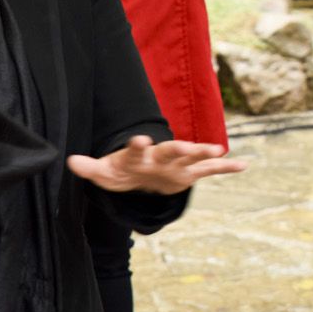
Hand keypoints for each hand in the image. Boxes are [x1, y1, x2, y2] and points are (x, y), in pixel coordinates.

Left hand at [66, 134, 245, 194]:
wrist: (140, 173)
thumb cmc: (121, 171)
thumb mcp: (103, 173)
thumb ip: (90, 167)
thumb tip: (69, 161)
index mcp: (139, 155)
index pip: (138, 148)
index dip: (138, 144)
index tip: (140, 138)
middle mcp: (161, 156)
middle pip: (171, 150)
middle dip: (180, 148)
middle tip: (187, 146)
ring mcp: (177, 164)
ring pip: (193, 157)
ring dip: (204, 152)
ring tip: (219, 149)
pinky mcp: (189, 174)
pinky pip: (210, 170)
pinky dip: (226, 167)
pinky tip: (243, 165)